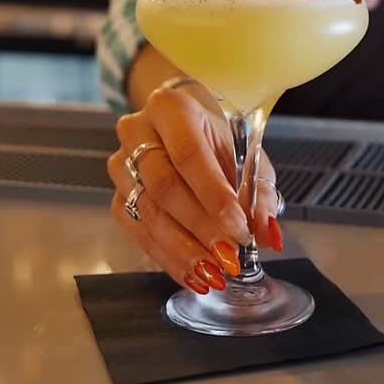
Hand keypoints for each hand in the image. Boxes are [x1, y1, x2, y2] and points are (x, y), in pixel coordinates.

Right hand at [107, 81, 283, 294]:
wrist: (181, 124)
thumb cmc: (216, 138)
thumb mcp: (246, 155)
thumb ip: (258, 193)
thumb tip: (266, 234)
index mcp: (172, 108)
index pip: (190, 155)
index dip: (214, 197)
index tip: (239, 229)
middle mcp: (137, 132)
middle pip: (164, 187)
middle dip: (200, 228)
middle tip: (229, 257)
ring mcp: (121, 165)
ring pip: (148, 214)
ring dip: (183, 250)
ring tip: (214, 274)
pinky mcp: (116, 195)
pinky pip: (139, 232)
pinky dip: (168, 258)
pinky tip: (193, 275)